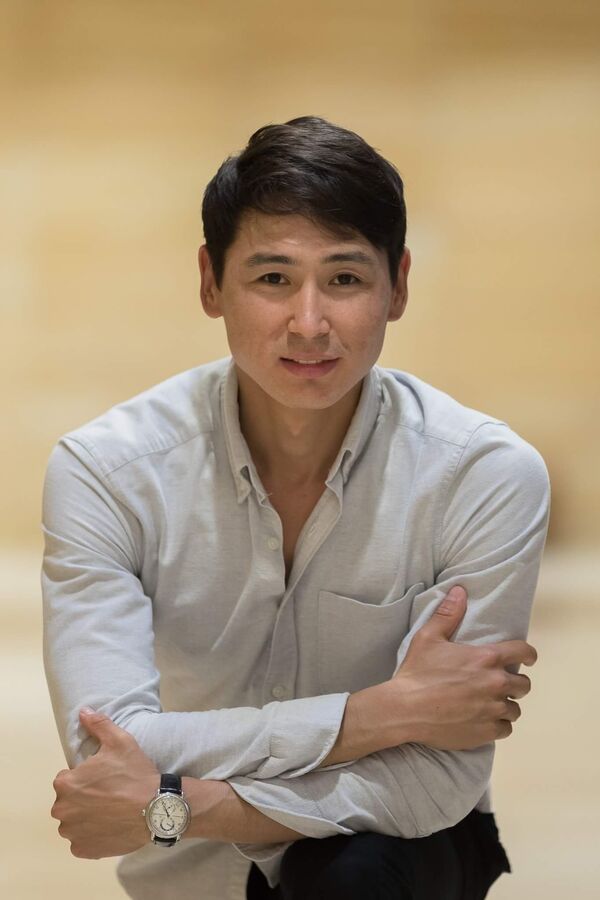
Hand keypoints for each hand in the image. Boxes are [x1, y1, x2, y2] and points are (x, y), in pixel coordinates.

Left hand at [51, 709, 159, 857]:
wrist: (155, 808)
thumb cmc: (135, 774)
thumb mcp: (120, 741)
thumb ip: (98, 725)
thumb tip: (83, 711)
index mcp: (65, 784)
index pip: (67, 779)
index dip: (86, 777)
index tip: (104, 778)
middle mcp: (62, 811)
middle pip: (68, 802)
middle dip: (83, 798)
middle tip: (108, 794)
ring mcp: (72, 834)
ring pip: (74, 823)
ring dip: (86, 818)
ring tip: (110, 812)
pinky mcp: (83, 851)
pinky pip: (82, 842)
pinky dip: (92, 836)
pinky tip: (110, 826)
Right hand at [389, 585, 537, 749]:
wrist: (406, 709)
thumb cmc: (418, 671)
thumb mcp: (428, 637)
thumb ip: (448, 614)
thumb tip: (460, 590)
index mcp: (487, 658)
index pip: (523, 652)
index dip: (528, 655)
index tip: (528, 659)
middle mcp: (496, 684)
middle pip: (524, 685)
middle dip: (515, 683)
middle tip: (500, 684)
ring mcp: (493, 710)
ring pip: (515, 709)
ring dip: (505, 705)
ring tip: (491, 704)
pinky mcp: (487, 732)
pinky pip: (506, 729)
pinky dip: (498, 725)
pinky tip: (485, 721)